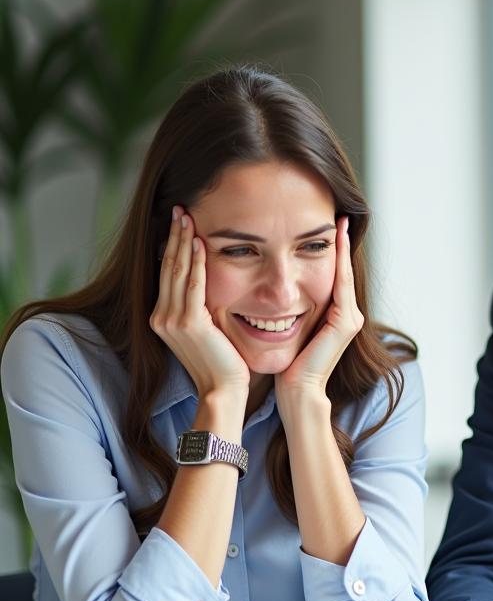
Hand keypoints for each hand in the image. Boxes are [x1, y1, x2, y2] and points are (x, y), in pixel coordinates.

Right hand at [150, 207, 249, 398]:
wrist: (223, 391)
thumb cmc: (223, 365)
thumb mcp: (207, 332)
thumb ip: (201, 310)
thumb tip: (207, 289)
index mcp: (163, 318)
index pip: (167, 273)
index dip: (172, 246)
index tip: (180, 222)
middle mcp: (161, 317)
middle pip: (167, 266)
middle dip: (174, 235)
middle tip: (180, 208)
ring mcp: (172, 320)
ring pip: (178, 270)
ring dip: (183, 241)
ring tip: (187, 216)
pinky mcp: (189, 323)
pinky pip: (193, 284)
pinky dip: (196, 262)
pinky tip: (200, 242)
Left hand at [276, 217, 363, 407]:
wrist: (296, 392)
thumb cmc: (285, 366)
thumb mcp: (286, 329)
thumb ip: (287, 309)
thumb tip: (268, 290)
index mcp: (334, 316)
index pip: (332, 275)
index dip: (331, 250)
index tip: (326, 224)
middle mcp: (347, 314)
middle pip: (342, 270)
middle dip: (340, 242)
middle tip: (339, 212)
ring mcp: (350, 318)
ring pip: (344, 273)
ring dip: (342, 246)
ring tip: (339, 221)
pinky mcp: (346, 322)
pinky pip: (341, 284)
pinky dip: (339, 261)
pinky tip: (334, 241)